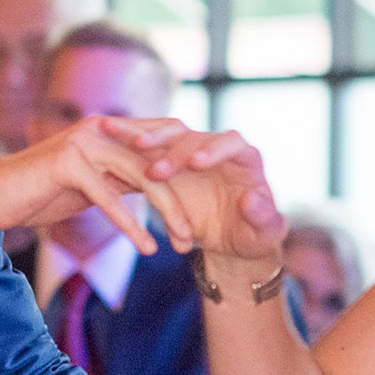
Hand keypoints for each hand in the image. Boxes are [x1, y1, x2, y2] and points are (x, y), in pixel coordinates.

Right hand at [0, 117, 194, 253]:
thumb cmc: (37, 191)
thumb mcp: (90, 182)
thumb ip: (120, 178)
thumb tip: (154, 185)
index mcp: (110, 130)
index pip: (163, 142)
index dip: (189, 169)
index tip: (206, 206)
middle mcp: (101, 129)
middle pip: (159, 162)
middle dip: (182, 201)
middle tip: (196, 236)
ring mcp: (85, 142)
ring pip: (142, 179)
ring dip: (168, 214)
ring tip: (185, 244)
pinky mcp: (69, 163)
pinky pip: (110, 199)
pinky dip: (131, 226)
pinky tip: (147, 248)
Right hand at [105, 124, 286, 265]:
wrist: (231, 241)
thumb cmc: (251, 237)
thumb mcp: (263, 235)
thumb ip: (263, 218)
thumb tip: (250, 199)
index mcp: (244, 159)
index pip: (232, 142)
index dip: (213, 149)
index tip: (195, 164)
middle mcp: (216, 148)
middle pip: (194, 137)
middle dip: (174, 152)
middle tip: (155, 173)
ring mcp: (190, 151)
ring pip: (168, 135)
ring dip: (150, 139)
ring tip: (132, 146)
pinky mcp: (169, 160)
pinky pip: (148, 147)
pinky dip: (130, 137)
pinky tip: (110, 133)